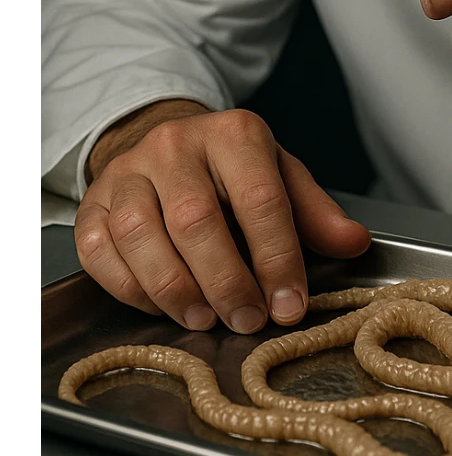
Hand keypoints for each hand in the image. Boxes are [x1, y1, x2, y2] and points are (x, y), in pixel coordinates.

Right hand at [75, 101, 371, 331]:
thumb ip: (315, 214)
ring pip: (140, 233)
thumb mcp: (282, 178)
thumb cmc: (233, 171)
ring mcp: (129, 172)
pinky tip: (160, 305)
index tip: (290, 305)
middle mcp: (176, 145)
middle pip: (196, 219)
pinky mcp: (93, 202)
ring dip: (174, 288)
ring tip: (203, 319)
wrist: (170, 145)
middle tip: (247, 320)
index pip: (260, 199)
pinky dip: (130, 287)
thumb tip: (354, 244)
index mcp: (235, 134)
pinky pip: (101, 249)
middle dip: (226, 281)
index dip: (277, 258)